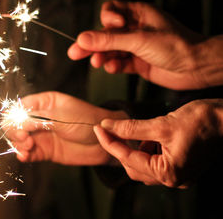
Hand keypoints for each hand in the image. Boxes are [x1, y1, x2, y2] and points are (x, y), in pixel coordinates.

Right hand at [5, 91, 127, 164]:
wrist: (104, 142)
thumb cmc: (86, 121)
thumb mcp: (60, 117)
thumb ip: (37, 119)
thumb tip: (15, 123)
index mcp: (43, 103)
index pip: (19, 107)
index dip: (14, 116)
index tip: (18, 125)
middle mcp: (39, 118)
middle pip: (16, 124)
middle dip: (15, 131)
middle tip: (24, 138)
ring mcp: (41, 135)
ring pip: (19, 139)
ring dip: (18, 144)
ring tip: (28, 147)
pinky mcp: (45, 151)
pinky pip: (28, 153)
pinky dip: (23, 155)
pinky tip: (25, 156)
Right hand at [68, 0, 222, 89]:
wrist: (195, 68)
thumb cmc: (175, 45)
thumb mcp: (138, 39)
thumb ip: (109, 40)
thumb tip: (82, 39)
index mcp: (138, 14)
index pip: (111, 11)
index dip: (105, 20)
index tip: (109, 27)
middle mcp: (135, 29)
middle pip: (106, 34)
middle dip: (92, 43)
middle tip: (75, 53)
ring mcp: (136, 47)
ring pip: (111, 50)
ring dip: (102, 57)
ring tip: (97, 63)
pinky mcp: (138, 62)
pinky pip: (119, 63)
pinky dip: (114, 66)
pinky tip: (112, 68)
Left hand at [93, 99, 222, 187]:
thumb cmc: (202, 121)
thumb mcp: (161, 124)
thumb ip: (130, 128)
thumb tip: (107, 126)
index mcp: (168, 173)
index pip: (128, 158)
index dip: (109, 142)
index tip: (98, 129)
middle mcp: (173, 179)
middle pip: (133, 166)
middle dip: (121, 146)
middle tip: (112, 128)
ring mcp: (178, 174)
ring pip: (143, 164)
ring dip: (135, 147)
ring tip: (141, 130)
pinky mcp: (180, 166)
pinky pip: (155, 161)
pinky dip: (147, 148)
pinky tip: (152, 136)